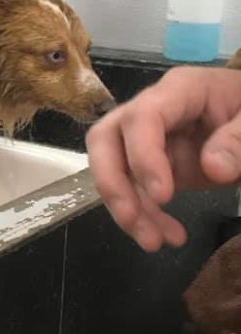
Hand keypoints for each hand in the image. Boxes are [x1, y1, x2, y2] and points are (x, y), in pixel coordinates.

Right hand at [86, 66, 240, 251]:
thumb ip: (239, 140)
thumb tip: (213, 167)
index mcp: (180, 91)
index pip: (142, 117)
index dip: (143, 156)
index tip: (163, 197)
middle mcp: (152, 111)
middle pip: (105, 140)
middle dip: (112, 183)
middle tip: (133, 220)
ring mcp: (148, 138)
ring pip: (113, 169)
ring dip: (127, 209)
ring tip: (155, 242)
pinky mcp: (152, 164)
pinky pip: (134, 190)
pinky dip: (145, 216)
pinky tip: (170, 237)